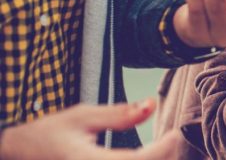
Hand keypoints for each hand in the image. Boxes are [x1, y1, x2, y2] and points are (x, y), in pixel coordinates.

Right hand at [0, 100, 177, 159]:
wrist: (18, 154)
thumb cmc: (47, 135)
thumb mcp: (81, 117)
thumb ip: (119, 115)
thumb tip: (152, 104)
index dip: (163, 149)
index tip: (174, 134)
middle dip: (164, 157)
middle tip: (172, 141)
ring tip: (160, 148)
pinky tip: (144, 156)